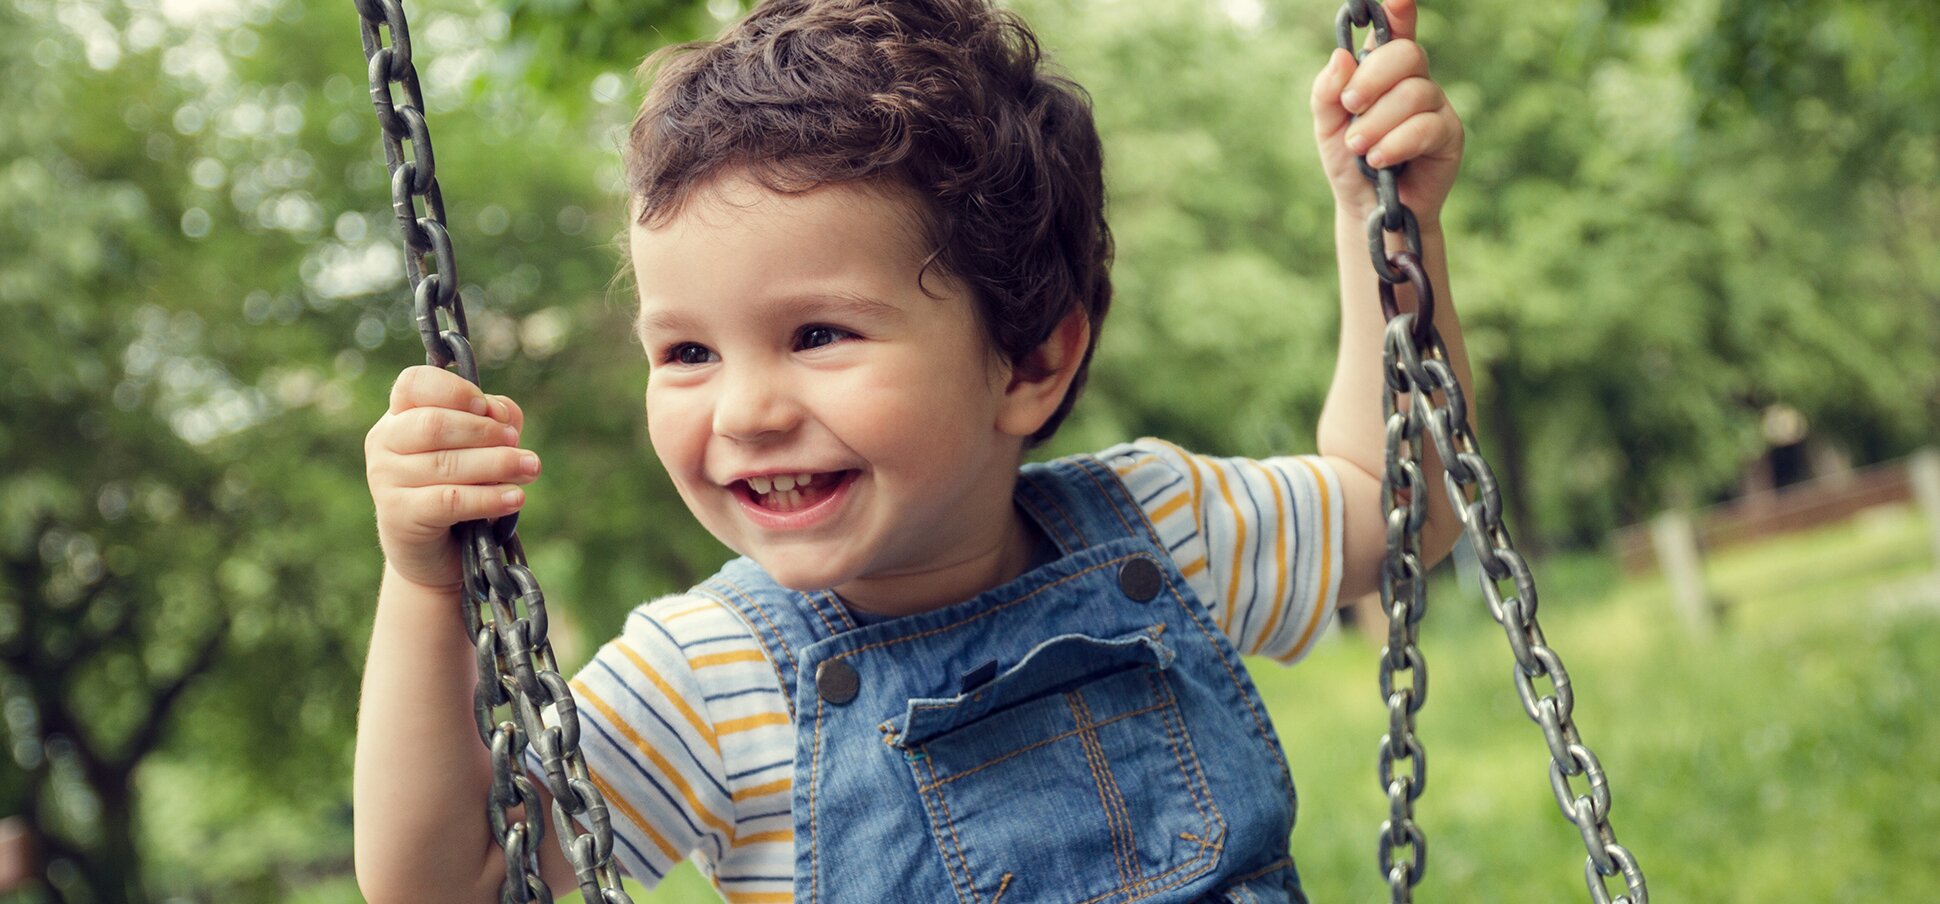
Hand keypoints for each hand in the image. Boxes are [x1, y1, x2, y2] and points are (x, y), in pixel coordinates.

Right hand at [364, 365, 537, 591]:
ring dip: (496, 463)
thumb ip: (493, 419)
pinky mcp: (397, 515)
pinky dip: (488, 498)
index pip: (414, 383)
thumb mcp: (479, 446)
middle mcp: (385, 441)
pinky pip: (448, 500)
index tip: (486, 407)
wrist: (436, 549)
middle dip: (485, 432)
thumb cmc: (460, 485)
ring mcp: (384, 478)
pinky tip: (516, 498)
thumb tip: (501, 413)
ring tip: (530, 468)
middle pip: (434, 424)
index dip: (454, 390)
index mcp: (400, 413)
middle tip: (518, 443)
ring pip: (445, 463)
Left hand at [1310, 0, 1463, 224]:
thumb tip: (1340, 57)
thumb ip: (1327, 93)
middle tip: (1350, 105)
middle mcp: (1414, 82)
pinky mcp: (1449, 136)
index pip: (1394, 32)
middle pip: (1406, 54)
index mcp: (1383, 72)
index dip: (1398, 13)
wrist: (1368, 211)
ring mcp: (1435, 106)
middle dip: (1373, 78)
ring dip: (1378, 121)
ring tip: (1360, 148)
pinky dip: (1397, 141)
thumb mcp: (1327, 129)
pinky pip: (1427, 126)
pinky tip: (1379, 160)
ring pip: (1414, 93)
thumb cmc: (1349, 165)